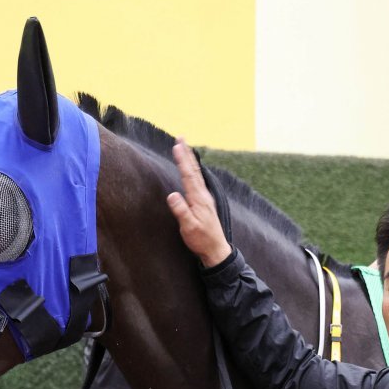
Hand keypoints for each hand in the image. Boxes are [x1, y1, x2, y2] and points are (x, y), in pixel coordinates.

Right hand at [166, 139, 231, 267]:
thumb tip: (172, 195)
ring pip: (196, 174)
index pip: (189, 175)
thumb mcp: (188, 227)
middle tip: (181, 138)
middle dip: (187, 154)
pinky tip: (193, 171)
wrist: (216, 249)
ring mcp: (205, 198)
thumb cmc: (201, 239)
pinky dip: (193, 171)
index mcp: (198, 199)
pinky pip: (198, 181)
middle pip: (194, 170)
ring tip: (185, 149)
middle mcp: (203, 195)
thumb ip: (181, 211)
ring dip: (190, 161)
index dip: (182, 160)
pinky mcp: (204, 203)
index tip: (177, 146)